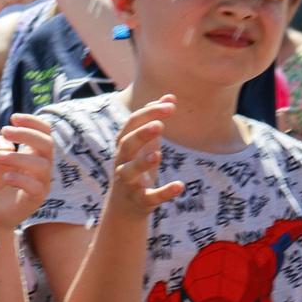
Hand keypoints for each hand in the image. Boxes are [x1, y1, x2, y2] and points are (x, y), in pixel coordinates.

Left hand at [0, 114, 55, 229]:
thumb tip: (7, 143)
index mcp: (34, 154)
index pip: (45, 132)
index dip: (33, 122)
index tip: (13, 117)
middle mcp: (42, 167)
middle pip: (47, 144)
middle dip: (26, 134)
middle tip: (5, 131)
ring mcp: (41, 184)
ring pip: (42, 165)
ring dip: (19, 157)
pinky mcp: (35, 200)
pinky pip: (36, 187)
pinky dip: (21, 179)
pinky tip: (6, 177)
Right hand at [109, 95, 184, 214]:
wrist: (125, 205)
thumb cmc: (137, 167)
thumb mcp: (145, 143)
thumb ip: (155, 119)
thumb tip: (169, 96)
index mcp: (125, 144)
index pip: (131, 124)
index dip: (149, 114)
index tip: (170, 106)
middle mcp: (122, 161)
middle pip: (126, 144)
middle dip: (141, 134)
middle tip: (160, 125)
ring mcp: (128, 181)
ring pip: (129, 171)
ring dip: (142, 162)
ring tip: (158, 155)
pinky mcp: (139, 200)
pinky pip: (149, 197)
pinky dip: (163, 192)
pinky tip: (180, 186)